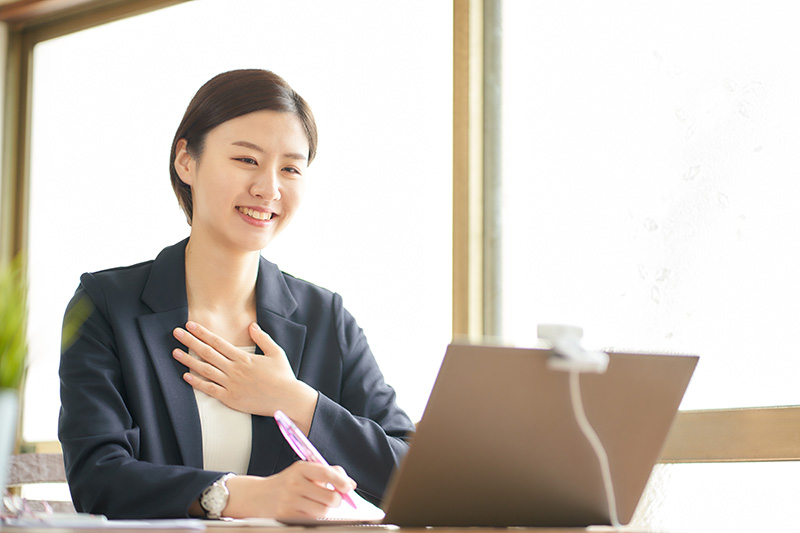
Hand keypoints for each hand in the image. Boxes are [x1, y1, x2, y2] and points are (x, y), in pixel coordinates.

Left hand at [172, 321, 317, 428]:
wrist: (287, 399)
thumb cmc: (283, 376)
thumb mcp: (276, 352)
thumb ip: (263, 338)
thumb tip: (251, 325)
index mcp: (244, 357)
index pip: (218, 342)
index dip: (203, 333)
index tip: (191, 325)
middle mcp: (234, 369)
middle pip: (207, 353)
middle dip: (190, 341)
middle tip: (176, 333)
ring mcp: (231, 384)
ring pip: (205, 370)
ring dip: (189, 360)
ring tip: (175, 352)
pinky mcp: (230, 398)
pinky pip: (210, 389)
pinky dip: (197, 382)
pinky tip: (186, 376)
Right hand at [224, 463, 356, 518]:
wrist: (257, 496)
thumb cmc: (286, 483)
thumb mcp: (303, 471)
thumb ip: (327, 473)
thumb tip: (350, 484)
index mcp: (300, 468)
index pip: (326, 473)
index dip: (341, 481)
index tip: (348, 487)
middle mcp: (294, 483)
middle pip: (329, 496)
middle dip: (336, 499)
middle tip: (333, 498)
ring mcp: (290, 501)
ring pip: (323, 511)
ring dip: (324, 509)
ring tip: (315, 503)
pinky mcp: (287, 516)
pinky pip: (312, 519)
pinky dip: (314, 516)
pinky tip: (306, 510)